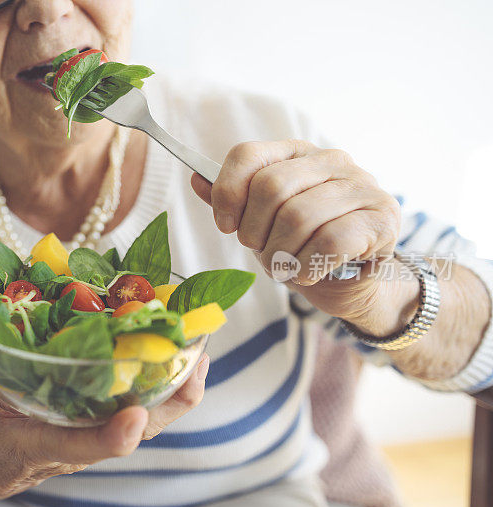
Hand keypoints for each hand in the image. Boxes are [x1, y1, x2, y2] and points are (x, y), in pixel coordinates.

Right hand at [0, 318, 209, 506]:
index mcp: (40, 445)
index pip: (79, 447)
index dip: (110, 437)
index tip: (133, 420)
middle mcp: (77, 446)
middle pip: (136, 433)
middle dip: (170, 400)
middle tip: (197, 357)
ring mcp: (93, 439)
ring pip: (150, 422)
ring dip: (179, 389)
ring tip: (201, 346)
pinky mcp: (100, 428)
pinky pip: (143, 410)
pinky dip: (166, 386)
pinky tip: (179, 355)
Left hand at [191, 140, 415, 329]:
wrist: (355, 280)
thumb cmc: (303, 246)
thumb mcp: (262, 223)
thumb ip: (233, 201)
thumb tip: (196, 179)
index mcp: (296, 153)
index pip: (247, 154)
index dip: (227, 193)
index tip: (227, 226)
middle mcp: (331, 160)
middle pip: (271, 186)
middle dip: (255, 231)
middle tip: (262, 252)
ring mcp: (361, 186)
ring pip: (298, 216)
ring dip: (281, 255)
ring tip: (284, 268)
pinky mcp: (382, 218)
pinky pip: (329, 241)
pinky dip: (307, 266)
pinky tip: (307, 272)